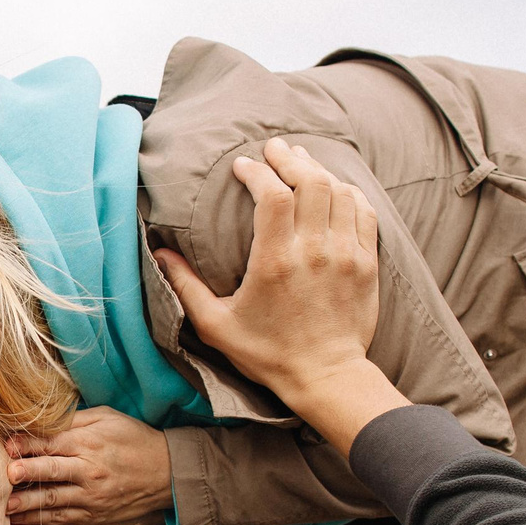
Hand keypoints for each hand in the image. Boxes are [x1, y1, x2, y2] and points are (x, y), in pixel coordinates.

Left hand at [3, 408, 173, 524]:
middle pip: (51, 474)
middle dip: (26, 475)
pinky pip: (58, 524)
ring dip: (24, 506)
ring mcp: (90, 500)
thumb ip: (73, 419)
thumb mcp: (107, 418)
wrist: (167, 476)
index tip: (6, 447)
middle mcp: (89, 473)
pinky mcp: (91, 520)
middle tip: (5, 477)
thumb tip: (39, 419)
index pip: (52, 444)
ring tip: (1, 508)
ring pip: (52, 504)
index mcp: (90, 444)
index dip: (27, 446)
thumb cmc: (133, 440)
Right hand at [156, 139, 407, 452]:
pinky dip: (349, 192)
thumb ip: (186, 286)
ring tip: (300, 161)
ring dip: (318, 170)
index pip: (272, 195)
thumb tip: (159, 252)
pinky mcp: (366, 263)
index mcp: (275, 262)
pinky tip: (334, 187)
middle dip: (289, 157)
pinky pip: (363, 211)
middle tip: (274, 148)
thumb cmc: (267, 353)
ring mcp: (345, 255)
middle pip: (309, 182)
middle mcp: (313, 251)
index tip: (243, 166)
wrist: (326, 376)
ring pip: (338, 191)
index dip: (257, 171)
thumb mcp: (215, 325)